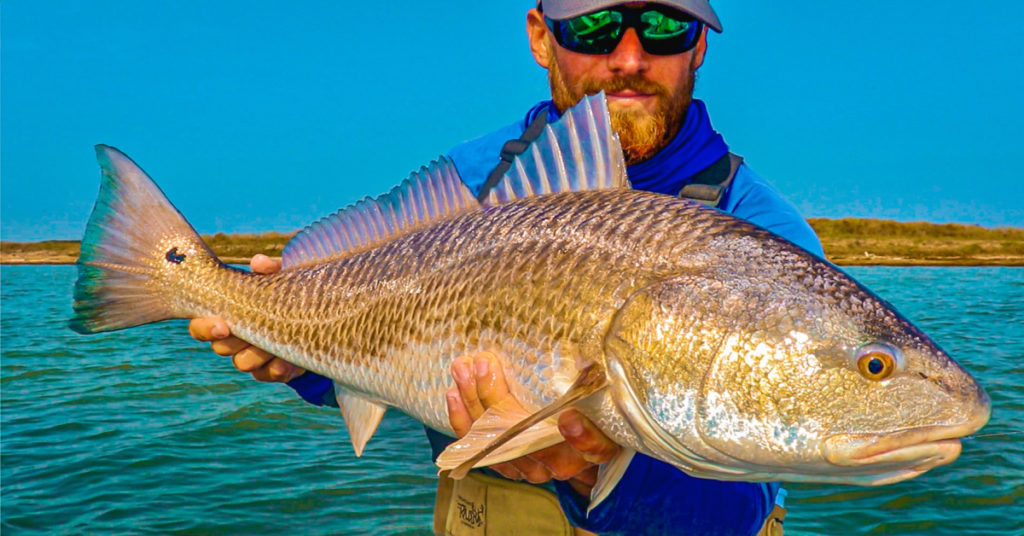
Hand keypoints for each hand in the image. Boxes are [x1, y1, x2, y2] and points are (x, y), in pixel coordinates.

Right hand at [187, 254, 305, 382]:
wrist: (313, 320)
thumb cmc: (285, 295)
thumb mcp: (278, 279)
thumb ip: (268, 270)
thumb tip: (259, 263)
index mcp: (226, 316)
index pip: (199, 327)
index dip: (205, 328)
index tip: (223, 326)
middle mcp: (233, 340)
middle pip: (220, 347)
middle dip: (236, 340)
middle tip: (254, 332)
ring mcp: (250, 357)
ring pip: (242, 363)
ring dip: (257, 352)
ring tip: (275, 342)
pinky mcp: (270, 371)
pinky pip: (266, 375)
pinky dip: (276, 367)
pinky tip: (286, 359)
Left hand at [446, 351, 619, 496]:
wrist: (575, 445)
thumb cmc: (590, 411)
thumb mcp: (599, 398)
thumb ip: (593, 382)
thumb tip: (588, 360)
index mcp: (593, 447)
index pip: (592, 446)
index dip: (581, 436)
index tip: (568, 417)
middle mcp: (560, 463)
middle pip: (526, 437)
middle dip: (498, 398)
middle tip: (483, 363)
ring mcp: (530, 469)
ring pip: (495, 441)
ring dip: (473, 402)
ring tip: (462, 369)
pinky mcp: (507, 467)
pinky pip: (478, 448)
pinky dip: (462, 420)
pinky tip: (453, 394)